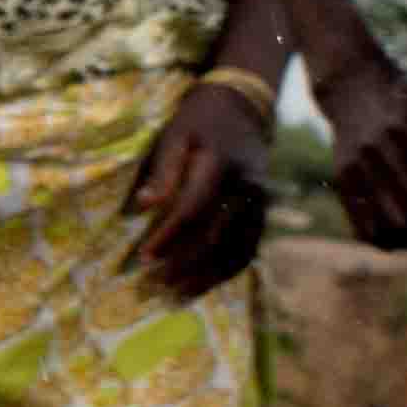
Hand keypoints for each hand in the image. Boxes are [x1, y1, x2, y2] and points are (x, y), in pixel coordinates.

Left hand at [122, 76, 276, 298]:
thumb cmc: (197, 124)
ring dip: (206, 276)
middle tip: (155, 284)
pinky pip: (249, 250)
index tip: (143, 258)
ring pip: (236, 250)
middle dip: (184, 264)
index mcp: (221, 164)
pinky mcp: (263, 214)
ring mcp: (260, 203)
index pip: (193, 209)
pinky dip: (226, 272)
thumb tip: (143, 205)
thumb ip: (162, 170)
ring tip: (177, 295)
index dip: (168, 236)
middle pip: (215, 236)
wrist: (241, 112)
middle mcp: (246, 187)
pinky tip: (203, 285)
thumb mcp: (174, 134)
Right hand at [326, 79, 406, 257]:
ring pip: (381, 218)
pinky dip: (372, 235)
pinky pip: (356, 216)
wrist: (351, 88)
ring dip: (401, 238)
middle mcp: (377, 150)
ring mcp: (356, 165)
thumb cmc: (398, 93)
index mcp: (403, 130)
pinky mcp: (341, 176)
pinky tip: (389, 245)